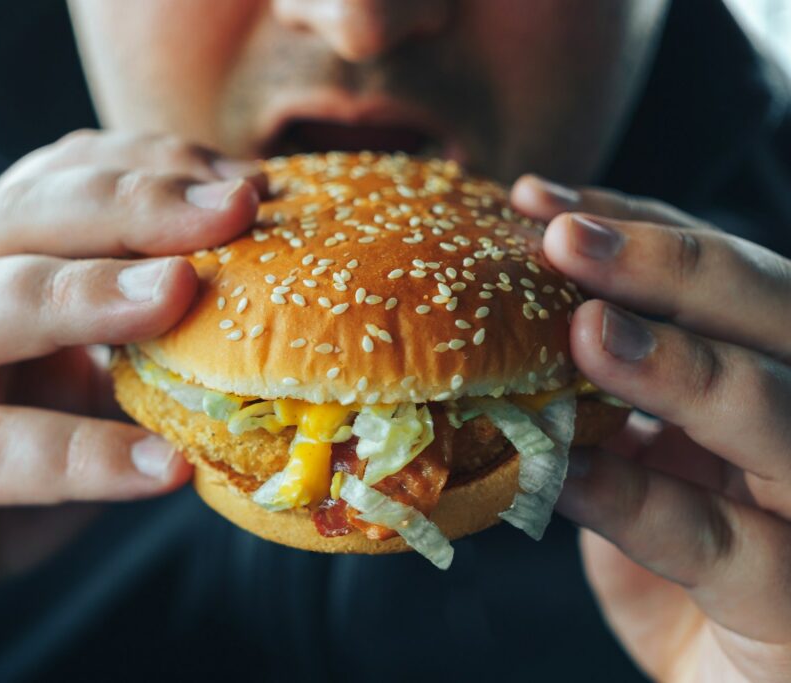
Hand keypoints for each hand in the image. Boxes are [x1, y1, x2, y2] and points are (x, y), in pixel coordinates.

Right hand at [0, 130, 262, 681]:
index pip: (54, 181)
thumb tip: (255, 311)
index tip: (248, 181)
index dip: (151, 170)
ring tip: (180, 293)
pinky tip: (162, 466)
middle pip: (15, 218)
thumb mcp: (58, 383)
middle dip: (130, 204)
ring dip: (82, 293)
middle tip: (233, 207)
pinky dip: (79, 455)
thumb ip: (125, 341)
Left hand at [512, 176, 790, 681]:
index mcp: (773, 372)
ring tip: (587, 330)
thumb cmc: (698, 563)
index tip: (539, 201)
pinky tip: (565, 473)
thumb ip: (612, 401)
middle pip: (773, 313)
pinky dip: (638, 499)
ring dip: (681, 365)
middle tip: (561, 234)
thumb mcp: (653, 459)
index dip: (638, 226)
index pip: (720, 276)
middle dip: (669, 263)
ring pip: (775, 414)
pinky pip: (719, 543)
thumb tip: (508, 331)